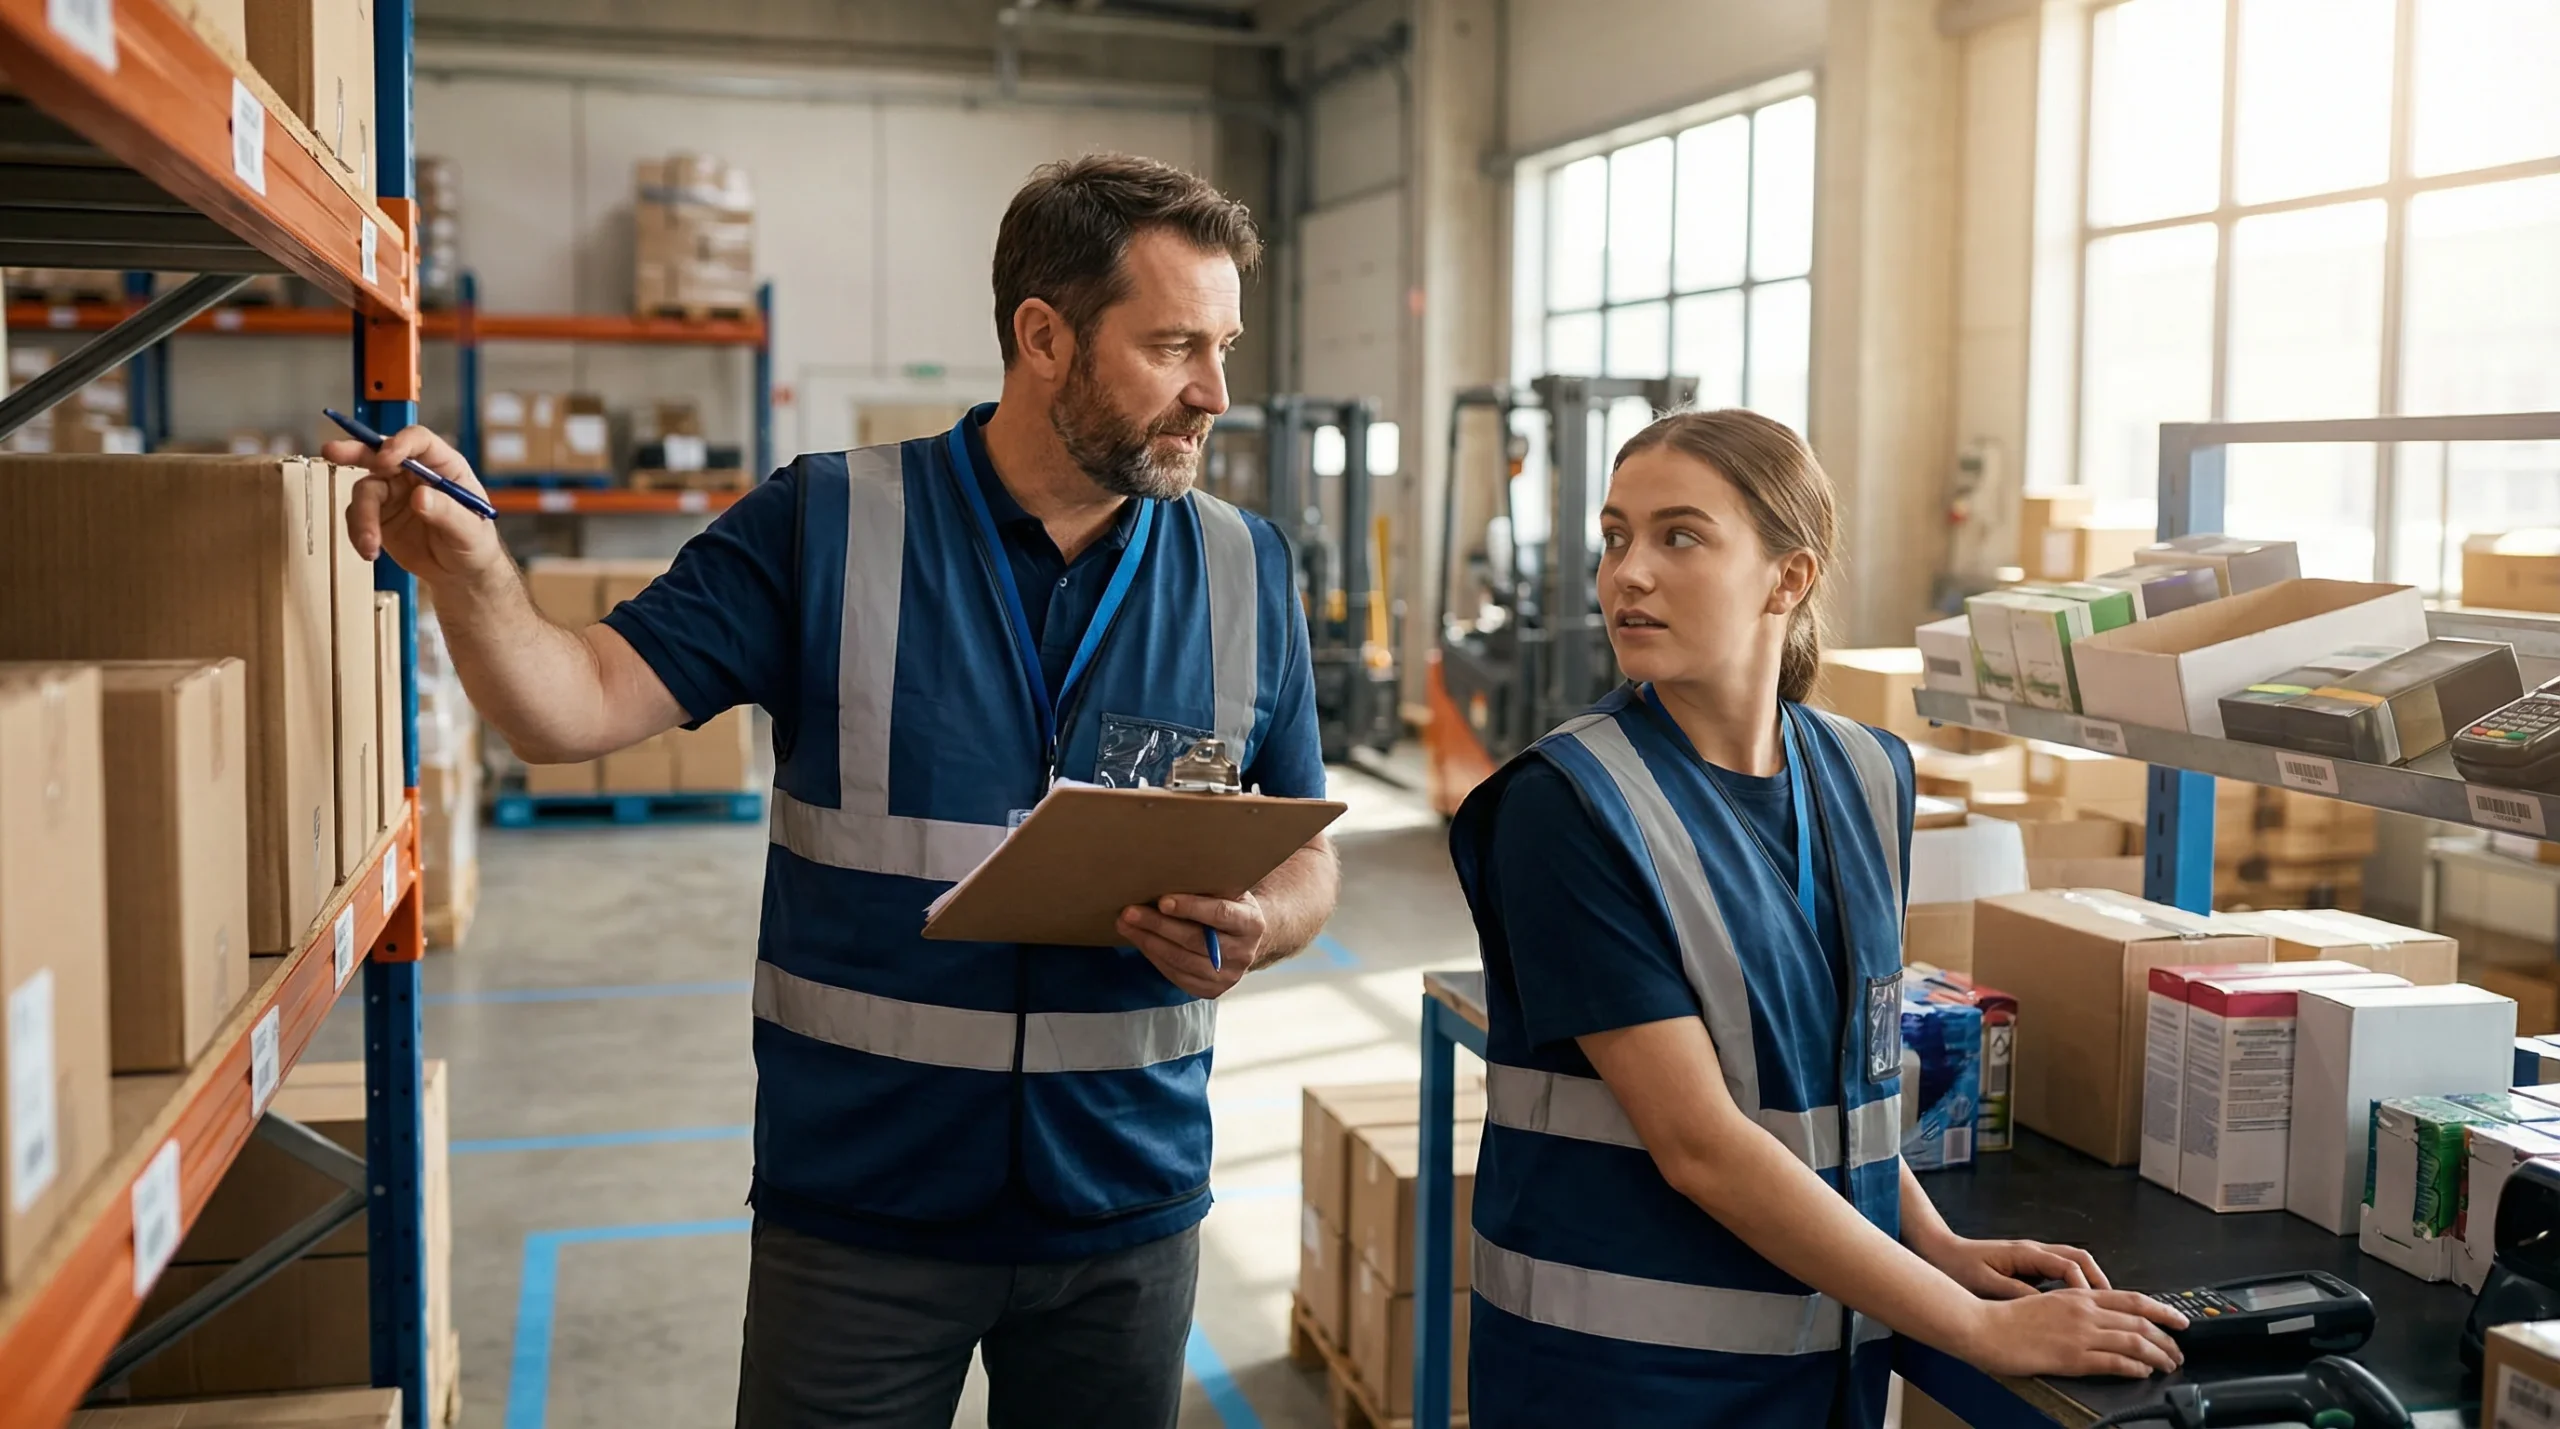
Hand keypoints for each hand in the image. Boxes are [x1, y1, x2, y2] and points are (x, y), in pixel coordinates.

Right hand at [324, 427, 505, 588]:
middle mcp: (414, 473)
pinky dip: (358, 532)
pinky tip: (370, 551)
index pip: (419, 441)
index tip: (386, 458)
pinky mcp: (378, 514)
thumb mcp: (469, 531)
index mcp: (443, 466)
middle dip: (355, 451)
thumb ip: (447, 513)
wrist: (460, 574)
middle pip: (380, 452)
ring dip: (361, 516)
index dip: (400, 444)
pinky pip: (357, 515)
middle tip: (332, 452)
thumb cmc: (474, 543)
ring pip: (364, 490)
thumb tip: (420, 497)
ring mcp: (393, 492)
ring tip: (369, 543)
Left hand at [1118, 893, 1265, 999]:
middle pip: (1195, 940)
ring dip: (1149, 942)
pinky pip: (1177, 975)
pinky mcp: (1212, 990)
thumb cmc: (1228, 906)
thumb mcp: (1227, 892)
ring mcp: (1228, 976)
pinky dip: (1155, 957)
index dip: (1190, 908)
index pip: (1220, 914)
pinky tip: (1140, 941)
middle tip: (1130, 912)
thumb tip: (1165, 874)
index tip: (1162, 901)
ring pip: (1182, 961)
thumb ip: (1207, 887)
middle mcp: (1244, 953)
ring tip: (1126, 926)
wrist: (1244, 939)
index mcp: (1251, 923)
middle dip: (1158, 925)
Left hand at [1918, 1233, 2110, 1299]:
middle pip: (2080, 1259)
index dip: (2086, 1286)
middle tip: (2115, 1307)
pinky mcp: (2028, 1265)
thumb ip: (2015, 1292)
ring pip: (2073, 1263)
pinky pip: (2061, 1271)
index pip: (2068, 1265)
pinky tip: (2078, 1305)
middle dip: (2100, 1281)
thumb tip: (2043, 1304)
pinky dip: (2076, 1285)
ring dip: (2091, 1282)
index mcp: (2026, 1253)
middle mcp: (2034, 1251)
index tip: (2096, 1306)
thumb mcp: (1986, 1282)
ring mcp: (2033, 1256)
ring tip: (2105, 1307)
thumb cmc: (1959, 1266)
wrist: (1940, 1251)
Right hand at [1957, 1288, 2186, 1379]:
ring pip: (2134, 1341)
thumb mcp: (2046, 1302)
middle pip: (2140, 1321)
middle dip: (2167, 1338)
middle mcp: (2084, 1311)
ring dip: (2158, 1355)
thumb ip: (2074, 1308)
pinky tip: (2143, 1372)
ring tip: (2168, 1365)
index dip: (2162, 1310)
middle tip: (2179, 1351)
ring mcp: (2080, 1334)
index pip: (2132, 1300)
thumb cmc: (2007, 1318)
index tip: (2178, 1319)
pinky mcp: (2073, 1357)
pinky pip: (2115, 1362)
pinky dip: (2135, 1367)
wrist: (1984, 1327)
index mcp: (2078, 1296)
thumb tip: (2098, 1319)